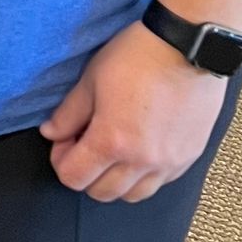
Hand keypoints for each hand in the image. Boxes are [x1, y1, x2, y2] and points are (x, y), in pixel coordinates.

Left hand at [39, 21, 230, 203]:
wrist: (188, 46)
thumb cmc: (137, 57)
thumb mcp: (91, 80)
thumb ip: (68, 114)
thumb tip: (51, 134)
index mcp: (112, 142)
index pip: (74, 178)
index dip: (61, 162)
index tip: (64, 142)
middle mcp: (143, 161)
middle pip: (102, 193)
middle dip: (86, 173)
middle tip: (84, 144)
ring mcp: (170, 163)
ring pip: (133, 195)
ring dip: (115, 180)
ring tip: (112, 150)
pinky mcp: (190, 157)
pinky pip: (160, 183)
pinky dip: (143, 176)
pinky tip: (139, 150)